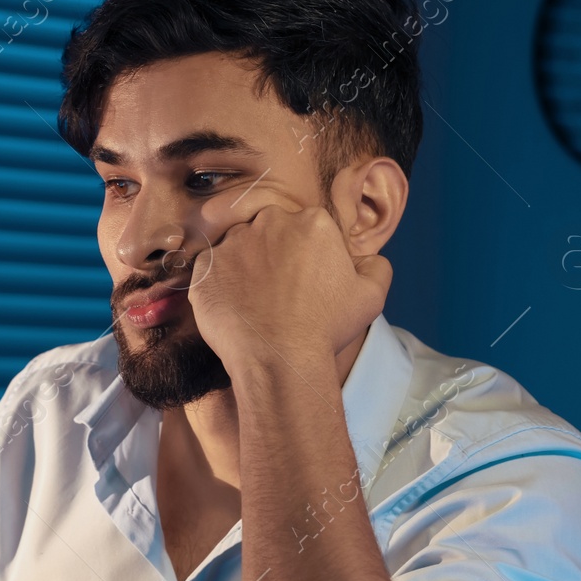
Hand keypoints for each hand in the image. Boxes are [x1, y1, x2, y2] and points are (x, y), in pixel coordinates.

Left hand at [186, 204, 390, 368]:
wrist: (279, 358)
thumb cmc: (326, 328)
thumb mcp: (370, 296)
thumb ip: (375, 266)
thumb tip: (365, 259)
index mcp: (312, 221)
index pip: (306, 230)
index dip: (305, 257)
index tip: (304, 283)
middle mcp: (270, 222)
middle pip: (271, 232)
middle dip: (274, 256)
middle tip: (279, 293)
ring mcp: (233, 243)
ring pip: (239, 249)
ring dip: (245, 269)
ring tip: (255, 304)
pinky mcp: (206, 266)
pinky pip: (211, 271)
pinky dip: (220, 287)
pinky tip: (235, 309)